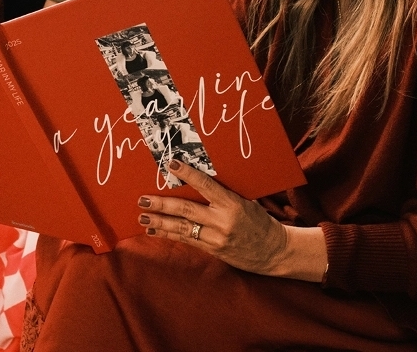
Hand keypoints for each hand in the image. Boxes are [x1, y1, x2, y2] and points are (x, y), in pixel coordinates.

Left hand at [138, 159, 287, 275]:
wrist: (274, 251)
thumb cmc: (259, 221)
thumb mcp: (245, 201)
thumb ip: (223, 193)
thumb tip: (197, 178)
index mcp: (232, 204)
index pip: (206, 185)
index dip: (187, 174)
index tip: (171, 165)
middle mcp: (222, 221)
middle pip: (186, 210)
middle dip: (162, 204)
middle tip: (142, 199)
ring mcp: (216, 238)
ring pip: (182, 228)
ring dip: (159, 223)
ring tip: (142, 217)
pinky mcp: (213, 250)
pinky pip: (187, 240)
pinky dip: (168, 235)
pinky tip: (153, 231)